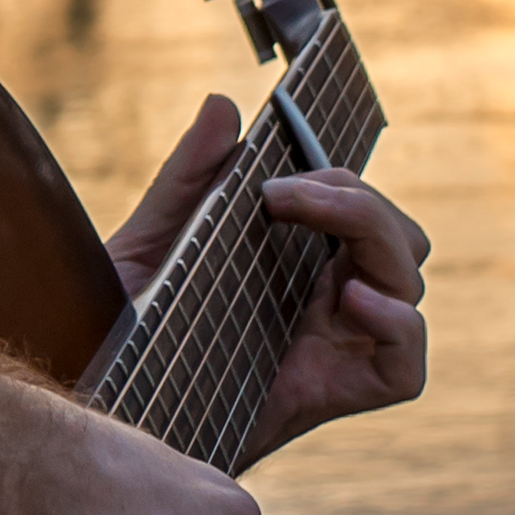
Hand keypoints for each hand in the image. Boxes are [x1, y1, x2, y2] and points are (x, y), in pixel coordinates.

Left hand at [108, 98, 431, 467]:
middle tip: (283, 195)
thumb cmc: (126, 334)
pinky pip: (409, 363)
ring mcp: (341, 345)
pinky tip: (353, 301)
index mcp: (298, 259)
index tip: (278, 172)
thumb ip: (188, 178)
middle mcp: (330, 298)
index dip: (340, 179)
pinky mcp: (341, 393)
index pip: (357, 205)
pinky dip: (399, 324)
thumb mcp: (148, 247)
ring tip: (310, 226)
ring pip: (409, 278)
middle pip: (396, 233)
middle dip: (356, 198)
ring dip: (376, 236)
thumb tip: (223, 104)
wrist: (105, 410)